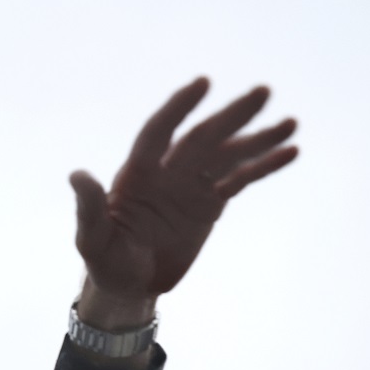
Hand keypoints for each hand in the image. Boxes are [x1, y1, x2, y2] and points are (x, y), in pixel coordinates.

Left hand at [71, 78, 296, 328]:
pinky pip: (240, 180)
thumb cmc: (105, 261)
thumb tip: (78, 175)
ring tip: (291, 123)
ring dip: (257, 139)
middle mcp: (167, 172)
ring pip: (227, 155)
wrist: (129, 286)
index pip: (159, 132)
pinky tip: (290, 153)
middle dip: (231, 116)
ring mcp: (191, 186)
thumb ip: (90, 207)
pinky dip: (263, 167)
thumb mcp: (92, 239)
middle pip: (202, 138)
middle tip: (263, 93)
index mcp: (137, 174)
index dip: (178, 108)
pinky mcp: (210, 204)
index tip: (203, 84)